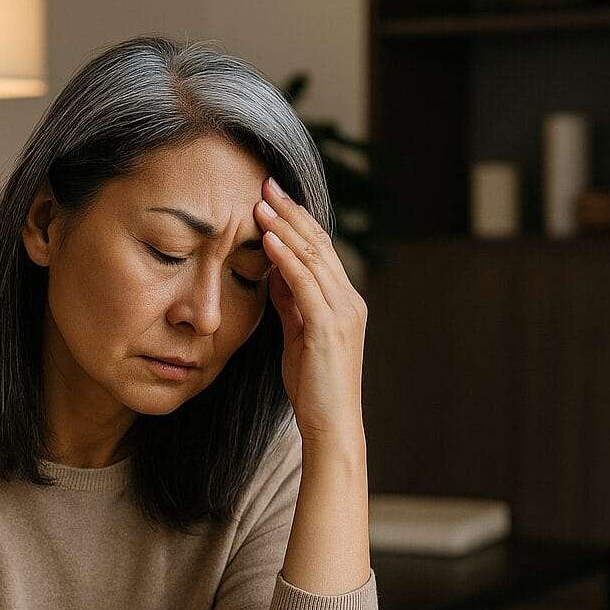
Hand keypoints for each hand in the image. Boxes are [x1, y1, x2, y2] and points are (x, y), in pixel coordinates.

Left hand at [254, 175, 367, 446]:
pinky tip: (267, 238)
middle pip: (319, 245)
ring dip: (284, 227)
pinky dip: (285, 257)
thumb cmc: (312, 387)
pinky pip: (305, 283)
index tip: (272, 197)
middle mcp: (349, 301)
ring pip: (313, 258)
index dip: (297, 221)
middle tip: (266, 185)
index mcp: (344, 302)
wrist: (330, 424)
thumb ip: (290, 303)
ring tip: (260, 203)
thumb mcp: (297, 336)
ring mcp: (342, 313)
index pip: (320, 250)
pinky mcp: (328, 327)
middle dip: (291, 213)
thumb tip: (273, 272)